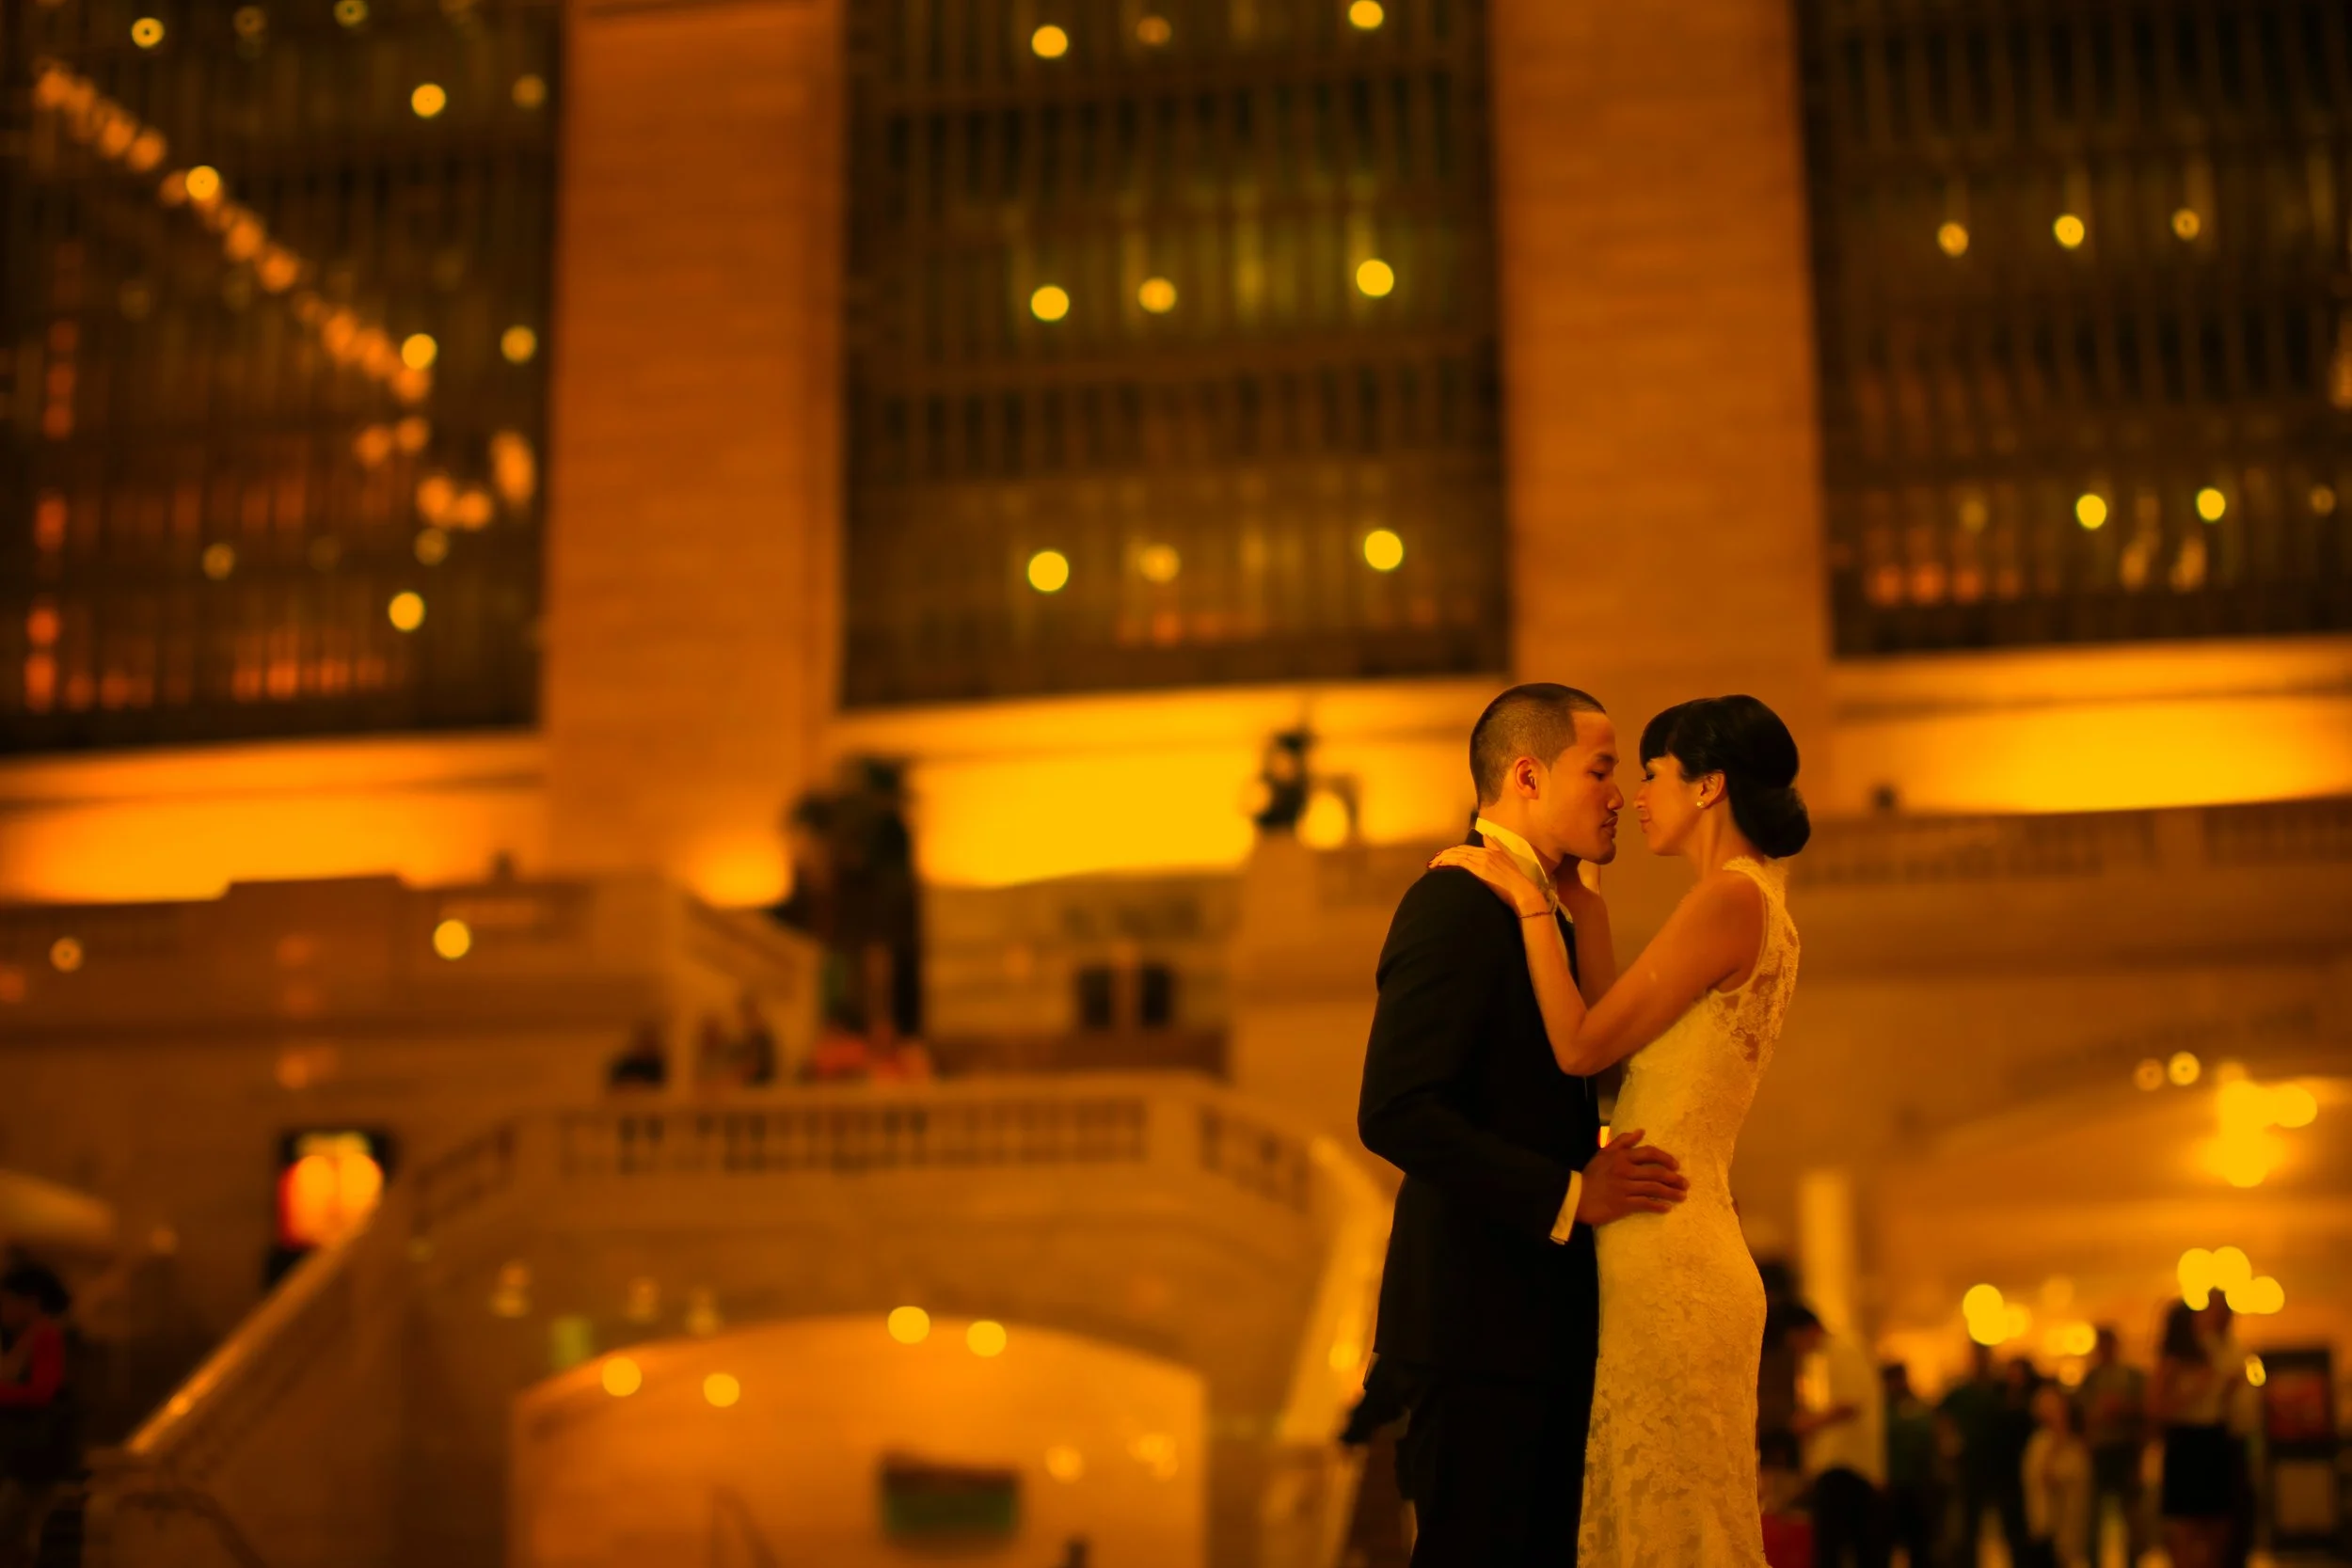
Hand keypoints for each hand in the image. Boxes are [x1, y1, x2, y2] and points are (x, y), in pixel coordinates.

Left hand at [1427, 843, 1547, 917]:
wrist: (1522, 893)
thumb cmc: (1515, 882)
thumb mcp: (1507, 860)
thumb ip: (1496, 848)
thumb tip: (1487, 837)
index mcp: (1491, 850)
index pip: (1466, 848)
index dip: (1453, 851)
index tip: (1442, 857)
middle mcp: (1485, 852)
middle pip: (1459, 850)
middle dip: (1444, 854)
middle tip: (1433, 861)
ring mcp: (1482, 859)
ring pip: (1457, 854)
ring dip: (1442, 858)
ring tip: (1432, 864)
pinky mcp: (1479, 868)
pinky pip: (1459, 861)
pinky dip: (1447, 861)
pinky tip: (1439, 865)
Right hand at [1574, 1129, 1688, 1225]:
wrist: (1576, 1196)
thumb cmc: (1591, 1175)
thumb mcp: (1604, 1153)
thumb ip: (1623, 1141)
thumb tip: (1641, 1131)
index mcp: (1621, 1156)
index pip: (1649, 1153)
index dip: (1665, 1158)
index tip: (1676, 1165)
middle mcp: (1625, 1170)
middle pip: (1656, 1172)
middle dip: (1674, 1178)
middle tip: (1685, 1183)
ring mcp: (1625, 1187)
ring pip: (1654, 1188)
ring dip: (1671, 1192)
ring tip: (1682, 1196)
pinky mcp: (1623, 1204)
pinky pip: (1645, 1203)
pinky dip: (1658, 1206)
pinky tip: (1667, 1208)